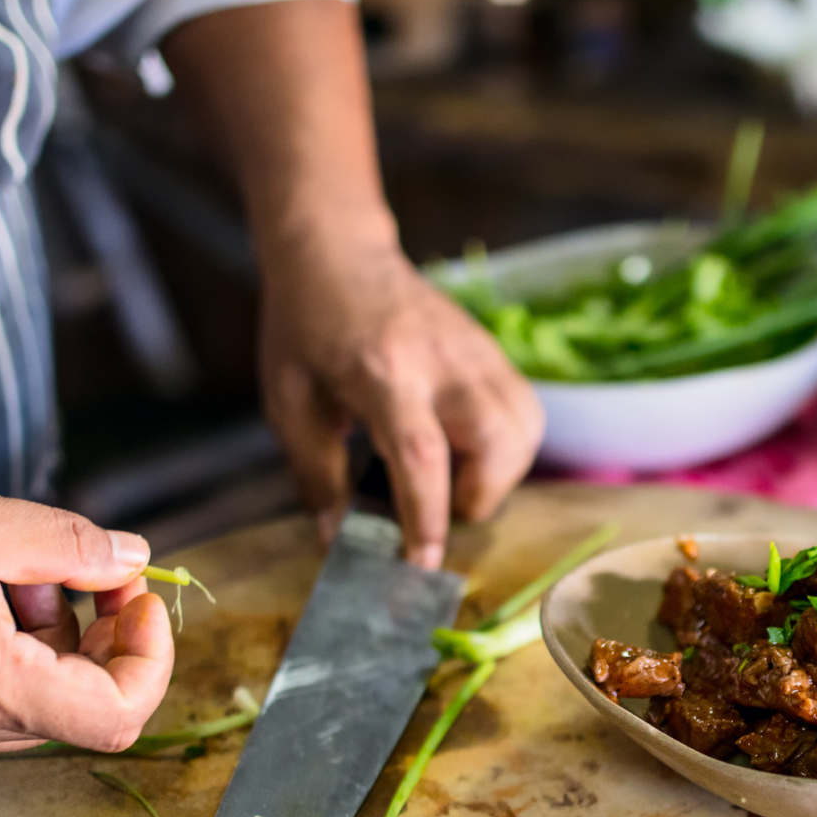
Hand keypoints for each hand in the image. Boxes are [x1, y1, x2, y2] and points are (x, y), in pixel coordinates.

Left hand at [260, 234, 542, 568]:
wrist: (337, 253)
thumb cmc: (306, 331)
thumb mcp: (290, 405)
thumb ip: (316, 476)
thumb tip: (338, 541)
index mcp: (383, 372)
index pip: (421, 455)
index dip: (428, 517)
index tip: (420, 564)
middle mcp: (442, 361)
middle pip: (498, 440)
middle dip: (479, 495)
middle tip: (440, 504)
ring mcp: (477, 351)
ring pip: (525, 428)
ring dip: (499, 473)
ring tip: (455, 477)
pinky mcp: (493, 352)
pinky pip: (526, 412)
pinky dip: (508, 447)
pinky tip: (468, 449)